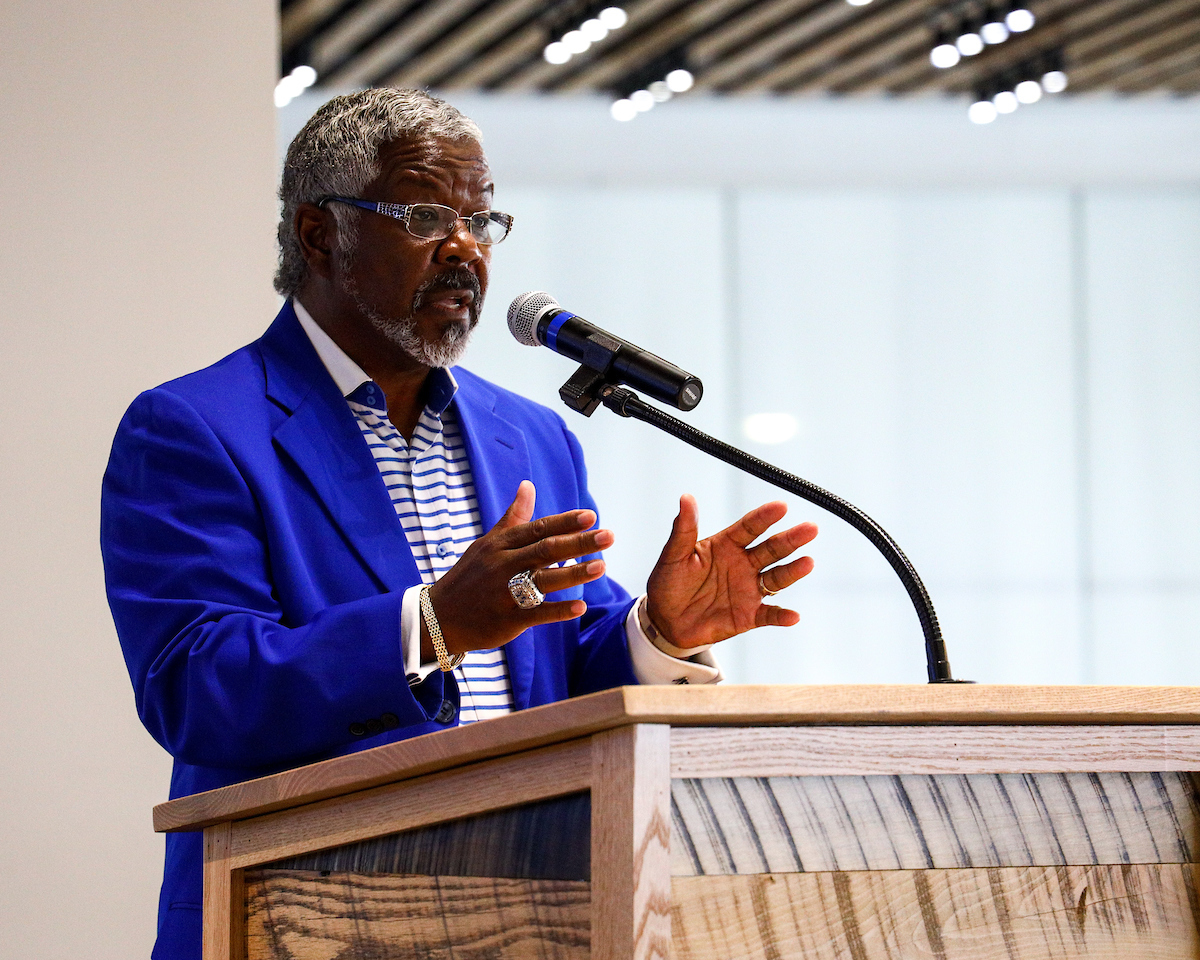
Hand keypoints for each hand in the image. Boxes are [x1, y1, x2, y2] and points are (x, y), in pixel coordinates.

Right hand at [425, 480, 612, 658]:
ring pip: (544, 580)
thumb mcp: (487, 543)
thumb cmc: (470, 576)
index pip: (538, 529)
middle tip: (608, 535)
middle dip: (578, 542)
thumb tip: (528, 485)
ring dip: (574, 573)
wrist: (439, 616)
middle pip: (545, 550)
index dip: (565, 522)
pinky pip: (536, 613)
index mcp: (501, 544)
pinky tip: (581, 607)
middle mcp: (503, 565)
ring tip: (602, 566)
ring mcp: (504, 592)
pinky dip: (558, 610)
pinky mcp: (506, 619)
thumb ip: (513, 517)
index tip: (591, 516)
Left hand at [645, 496, 816, 648]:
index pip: (749, 528)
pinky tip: (793, 616)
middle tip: (811, 528)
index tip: (781, 506)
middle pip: (771, 549)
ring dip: (792, 571)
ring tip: (808, 563)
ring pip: (776, 578)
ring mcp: (748, 589)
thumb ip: (683, 530)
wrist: (666, 621)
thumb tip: (686, 497)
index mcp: (726, 545)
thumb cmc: (669, 583)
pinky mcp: (749, 615)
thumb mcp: (673, 556)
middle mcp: (743, 564)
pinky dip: (781, 616)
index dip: (764, 517)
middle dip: (791, 539)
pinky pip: (769, 615)